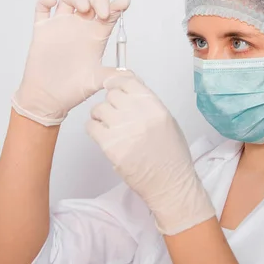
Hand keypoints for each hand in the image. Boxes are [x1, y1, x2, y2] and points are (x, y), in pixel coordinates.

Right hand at [12, 0, 129, 125]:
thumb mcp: (97, 81)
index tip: (124, 2)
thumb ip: (113, 75)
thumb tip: (130, 75)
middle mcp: (80, 27)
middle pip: (92, 1)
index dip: (118, 5)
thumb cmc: (73, 90)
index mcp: (96, 36)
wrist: (48, 99)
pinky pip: (42, 8)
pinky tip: (52, 1)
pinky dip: (45, 0)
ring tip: (83, 8)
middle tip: (102, 11)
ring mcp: (61, 26)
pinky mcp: (43, 30)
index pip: (110, 14)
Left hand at [87, 73, 215, 234]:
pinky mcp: (110, 146)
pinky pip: (91, 126)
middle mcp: (139, 115)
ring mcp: (123, 130)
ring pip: (99, 109)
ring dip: (101, 116)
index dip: (117, 83)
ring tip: (108, 127)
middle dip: (111, 103)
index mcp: (154, 107)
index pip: (128, 81)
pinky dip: (94, 129)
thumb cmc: (172, 156)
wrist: (170, 183)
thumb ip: (148, 104)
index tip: (113, 86)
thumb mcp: (168, 121)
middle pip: (112, 95)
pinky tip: (102, 136)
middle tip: (115, 114)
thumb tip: (129, 90)